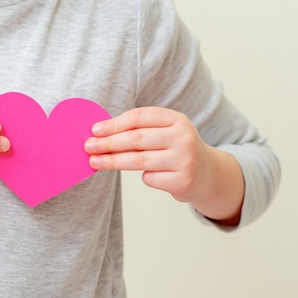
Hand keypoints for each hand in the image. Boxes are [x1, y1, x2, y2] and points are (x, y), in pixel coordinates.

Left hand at [84, 107, 242, 221]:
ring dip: (113, 161)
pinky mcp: (183, 181)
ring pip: (139, 160)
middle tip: (88, 147)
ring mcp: (185, 160)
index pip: (140, 117)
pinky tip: (148, 174)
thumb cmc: (176, 149)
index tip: (95, 130)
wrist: (208, 174)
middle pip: (136, 139)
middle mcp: (183, 137)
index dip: (115, 124)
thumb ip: (141, 128)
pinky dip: (143, 176)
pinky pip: (149, 178)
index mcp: (177, 119)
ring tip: (94, 161)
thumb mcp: (166, 131)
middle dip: (108, 143)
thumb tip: (101, 133)